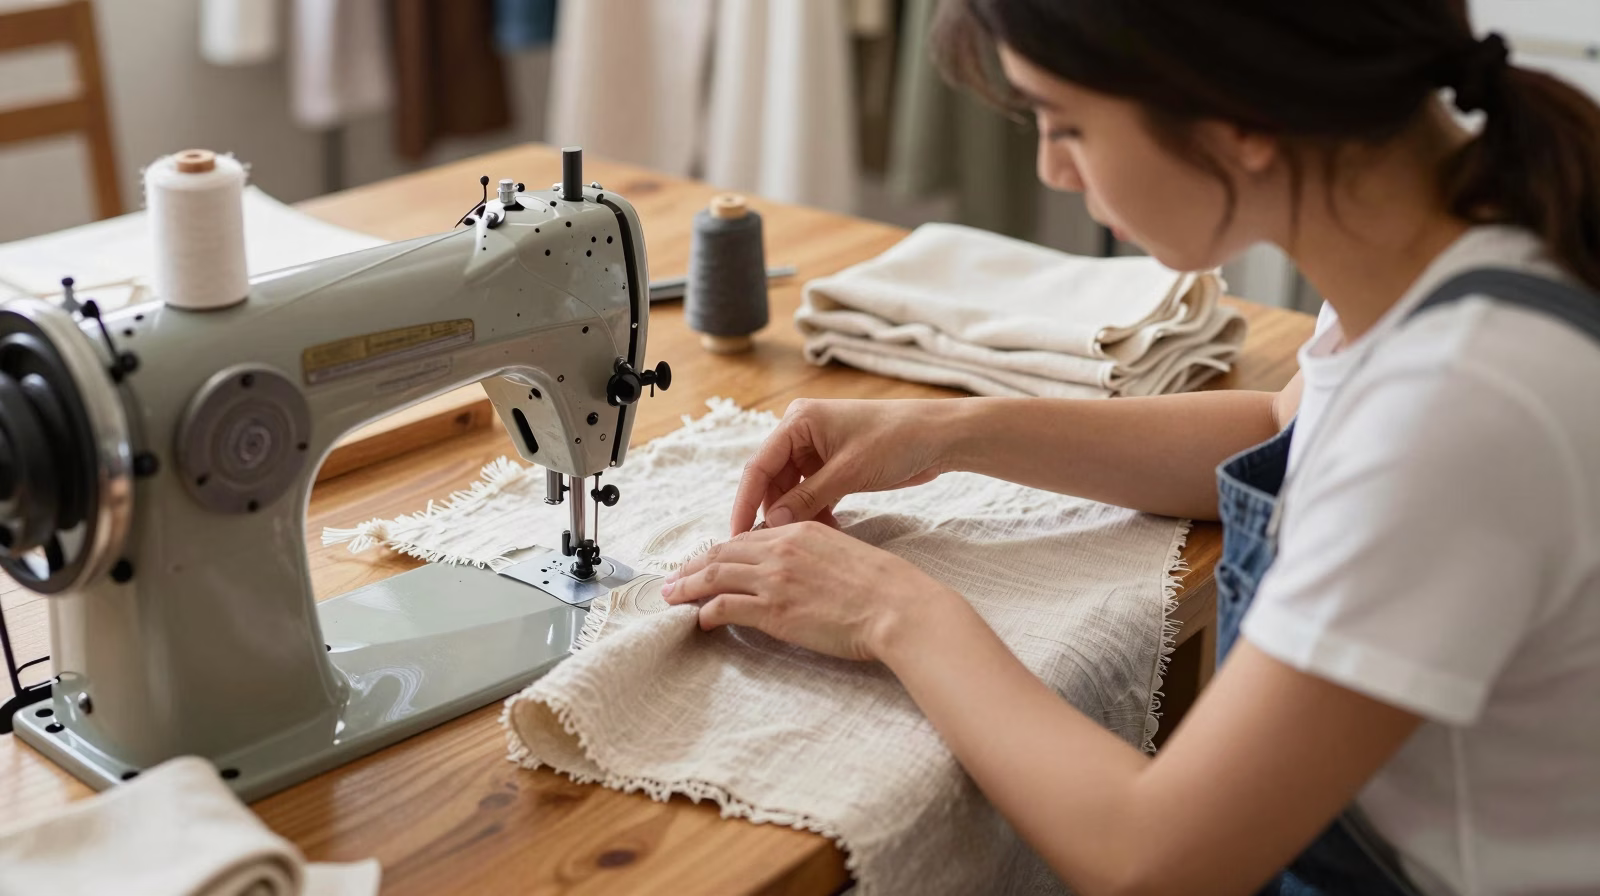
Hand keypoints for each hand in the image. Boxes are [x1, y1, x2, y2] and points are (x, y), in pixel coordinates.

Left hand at [660, 521, 958, 661]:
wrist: (897, 607)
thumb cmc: (883, 586)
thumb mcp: (842, 553)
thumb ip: (812, 554)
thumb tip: (796, 569)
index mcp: (799, 531)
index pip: (745, 537)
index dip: (718, 550)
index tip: (704, 561)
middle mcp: (781, 549)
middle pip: (721, 553)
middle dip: (692, 567)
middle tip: (672, 578)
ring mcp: (774, 579)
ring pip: (714, 577)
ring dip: (687, 587)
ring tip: (671, 597)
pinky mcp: (773, 610)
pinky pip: (725, 607)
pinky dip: (706, 612)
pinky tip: (700, 620)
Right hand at [732, 398, 952, 534]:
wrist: (938, 437)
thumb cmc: (896, 441)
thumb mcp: (849, 471)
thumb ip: (808, 498)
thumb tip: (772, 524)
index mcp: (797, 421)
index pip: (758, 466)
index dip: (746, 503)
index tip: (737, 536)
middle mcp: (801, 432)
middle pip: (772, 480)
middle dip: (775, 512)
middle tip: (775, 547)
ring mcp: (817, 449)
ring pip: (792, 490)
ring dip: (799, 516)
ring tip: (811, 540)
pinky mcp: (833, 466)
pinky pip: (812, 493)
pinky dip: (817, 512)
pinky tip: (828, 531)